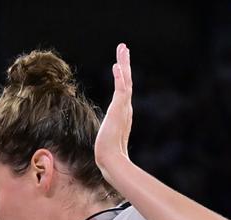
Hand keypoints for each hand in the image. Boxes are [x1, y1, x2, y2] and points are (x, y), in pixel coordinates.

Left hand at [94, 42, 133, 177]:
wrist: (111, 160)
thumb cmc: (108, 154)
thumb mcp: (107, 140)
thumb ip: (108, 137)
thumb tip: (104, 146)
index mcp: (123, 113)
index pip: (124, 90)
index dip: (123, 76)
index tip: (120, 64)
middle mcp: (126, 109)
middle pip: (127, 81)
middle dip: (125, 64)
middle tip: (123, 47)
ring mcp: (124, 108)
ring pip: (126, 81)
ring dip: (124, 64)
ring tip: (122, 49)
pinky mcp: (119, 109)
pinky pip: (121, 89)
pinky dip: (120, 77)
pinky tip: (116, 65)